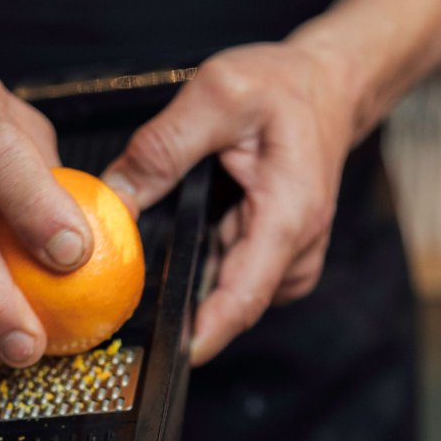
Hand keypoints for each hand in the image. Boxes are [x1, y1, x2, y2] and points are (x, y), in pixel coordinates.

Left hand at [102, 38, 356, 364]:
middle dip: (179, 298)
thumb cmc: (283, 87)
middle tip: (128, 281)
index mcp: (288, 214)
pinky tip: (193, 231)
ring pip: (224, 292)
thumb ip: (161, 148)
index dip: (206, 331)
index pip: (244, 295)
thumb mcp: (216, 95)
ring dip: (191, 275)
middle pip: (229, 301)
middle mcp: (295, 248)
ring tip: (170, 230)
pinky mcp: (276, 259)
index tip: (170, 355)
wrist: (326, 85)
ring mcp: (288, 259)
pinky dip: (204, 263)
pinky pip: (229, 278)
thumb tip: (113, 199)